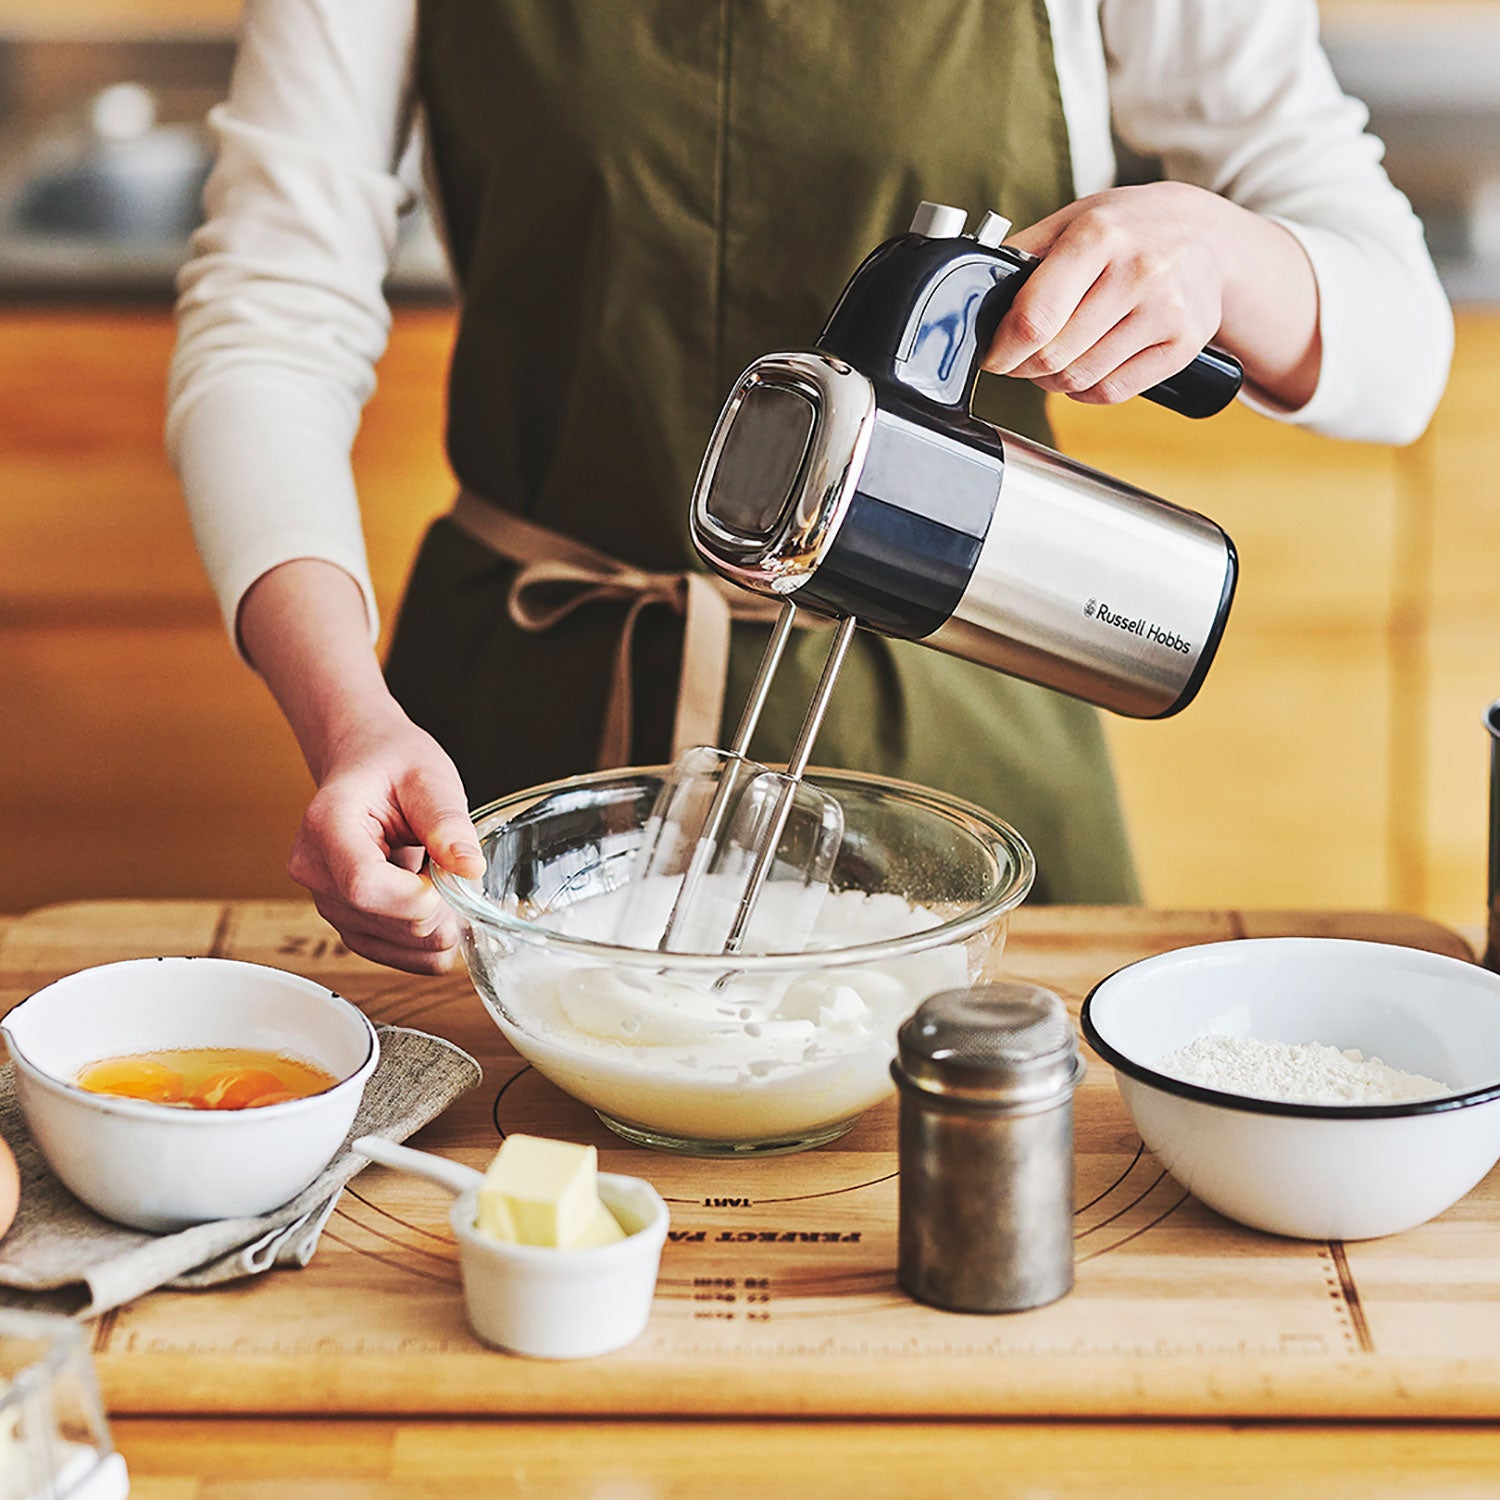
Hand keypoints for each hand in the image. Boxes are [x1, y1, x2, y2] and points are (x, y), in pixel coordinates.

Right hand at [288, 707, 485, 974]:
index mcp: (326, 825)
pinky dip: (428, 940)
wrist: (367, 765)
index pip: (365, 886)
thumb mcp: (429, 779)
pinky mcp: (347, 924)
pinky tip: (436, 903)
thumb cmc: (393, 764)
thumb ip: (447, 823)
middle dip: (440, 906)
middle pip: (388, 922)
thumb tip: (470, 870)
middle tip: (451, 865)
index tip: (452, 872)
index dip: (420, 895)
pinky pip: (396, 957)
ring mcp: (326, 903)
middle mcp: (314, 871)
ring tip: (437, 876)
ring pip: (397, 948)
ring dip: (436, 923)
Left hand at [982, 182, 1319, 410]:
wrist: (1208, 235)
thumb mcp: (1075, 219)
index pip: (1035, 318)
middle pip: (1053, 356)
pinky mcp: (1183, 344)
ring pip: (1079, 378)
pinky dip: (1086, 391)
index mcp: (1099, 235)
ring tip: (1051, 360)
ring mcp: (1166, 310)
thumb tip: (978, 291)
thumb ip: (1023, 253)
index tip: (992, 355)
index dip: (1002, 349)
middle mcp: (1138, 271)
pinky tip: (1084, 367)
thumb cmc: (1130, 228)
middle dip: (1022, 366)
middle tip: (1017, 359)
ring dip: (1052, 381)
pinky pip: (1111, 391)